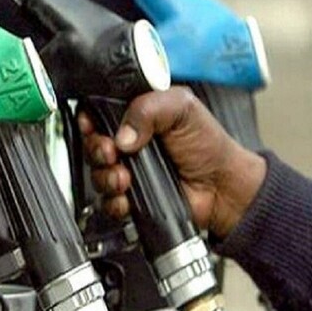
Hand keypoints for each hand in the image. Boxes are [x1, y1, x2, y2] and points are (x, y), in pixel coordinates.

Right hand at [79, 86, 265, 237]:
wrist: (222, 186)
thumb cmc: (208, 144)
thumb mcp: (181, 108)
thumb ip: (148, 108)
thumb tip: (122, 135)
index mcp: (135, 115)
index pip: (98, 112)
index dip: (89, 119)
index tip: (92, 125)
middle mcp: (127, 142)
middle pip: (91, 144)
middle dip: (97, 150)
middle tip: (112, 152)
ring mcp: (126, 170)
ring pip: (96, 174)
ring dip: (106, 177)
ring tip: (125, 178)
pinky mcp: (129, 198)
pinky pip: (107, 202)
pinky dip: (114, 202)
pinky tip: (128, 197)